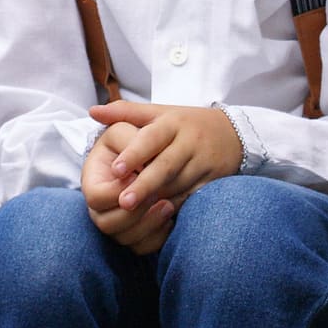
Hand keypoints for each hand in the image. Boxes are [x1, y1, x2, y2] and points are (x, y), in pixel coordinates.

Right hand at [81, 120, 176, 253]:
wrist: (145, 152)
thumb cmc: (131, 140)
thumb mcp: (124, 131)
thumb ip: (128, 142)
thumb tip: (126, 167)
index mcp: (92, 182)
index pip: (96, 197)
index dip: (117, 191)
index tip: (139, 177)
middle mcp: (99, 208)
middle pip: (107, 224)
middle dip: (135, 212)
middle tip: (158, 194)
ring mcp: (115, 224)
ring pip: (126, 239)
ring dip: (148, 224)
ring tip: (169, 205)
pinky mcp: (134, 234)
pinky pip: (142, 247)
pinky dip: (157, 237)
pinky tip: (171, 219)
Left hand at [89, 100, 242, 212]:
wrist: (234, 133)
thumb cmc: (186, 123)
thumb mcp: (158, 112)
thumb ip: (125, 112)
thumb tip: (92, 111)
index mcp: (172, 123)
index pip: (151, 138)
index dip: (134, 154)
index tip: (115, 170)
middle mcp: (189, 141)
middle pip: (165, 166)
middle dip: (144, 185)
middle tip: (123, 203)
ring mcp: (203, 161)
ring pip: (178, 184)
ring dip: (157, 200)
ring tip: (135, 215)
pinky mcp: (213, 180)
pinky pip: (192, 196)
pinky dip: (175, 207)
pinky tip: (158, 217)